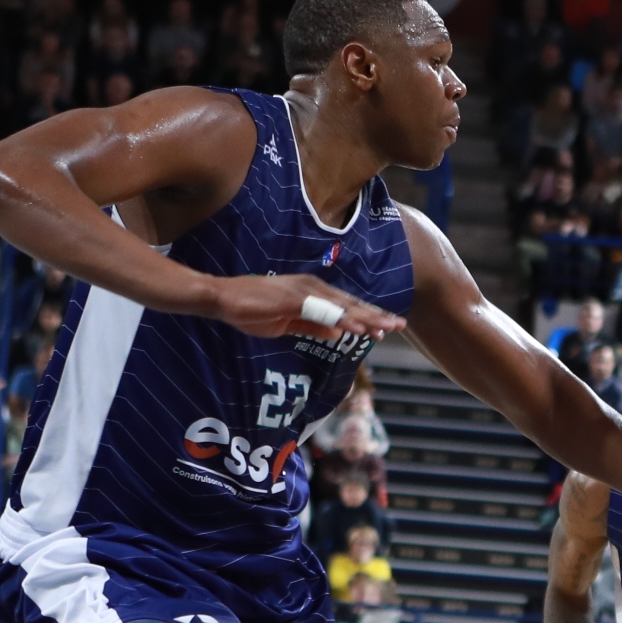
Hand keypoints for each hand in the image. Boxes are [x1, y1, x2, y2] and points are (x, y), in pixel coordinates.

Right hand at [212, 273, 404, 341]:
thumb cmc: (250, 309)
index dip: (367, 316)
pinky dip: (340, 318)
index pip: (345, 306)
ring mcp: (302, 291)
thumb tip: (337, 334)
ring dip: (364, 317)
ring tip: (385, 327)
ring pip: (341, 306)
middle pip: (350, 304)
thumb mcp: (287, 324)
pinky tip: (355, 327)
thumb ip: (312, 327)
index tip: (388, 325)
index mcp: (311, 293)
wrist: (221, 299)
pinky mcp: (291, 298)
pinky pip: (321, 311)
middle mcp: (311, 288)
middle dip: (375, 315)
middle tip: (399, 325)